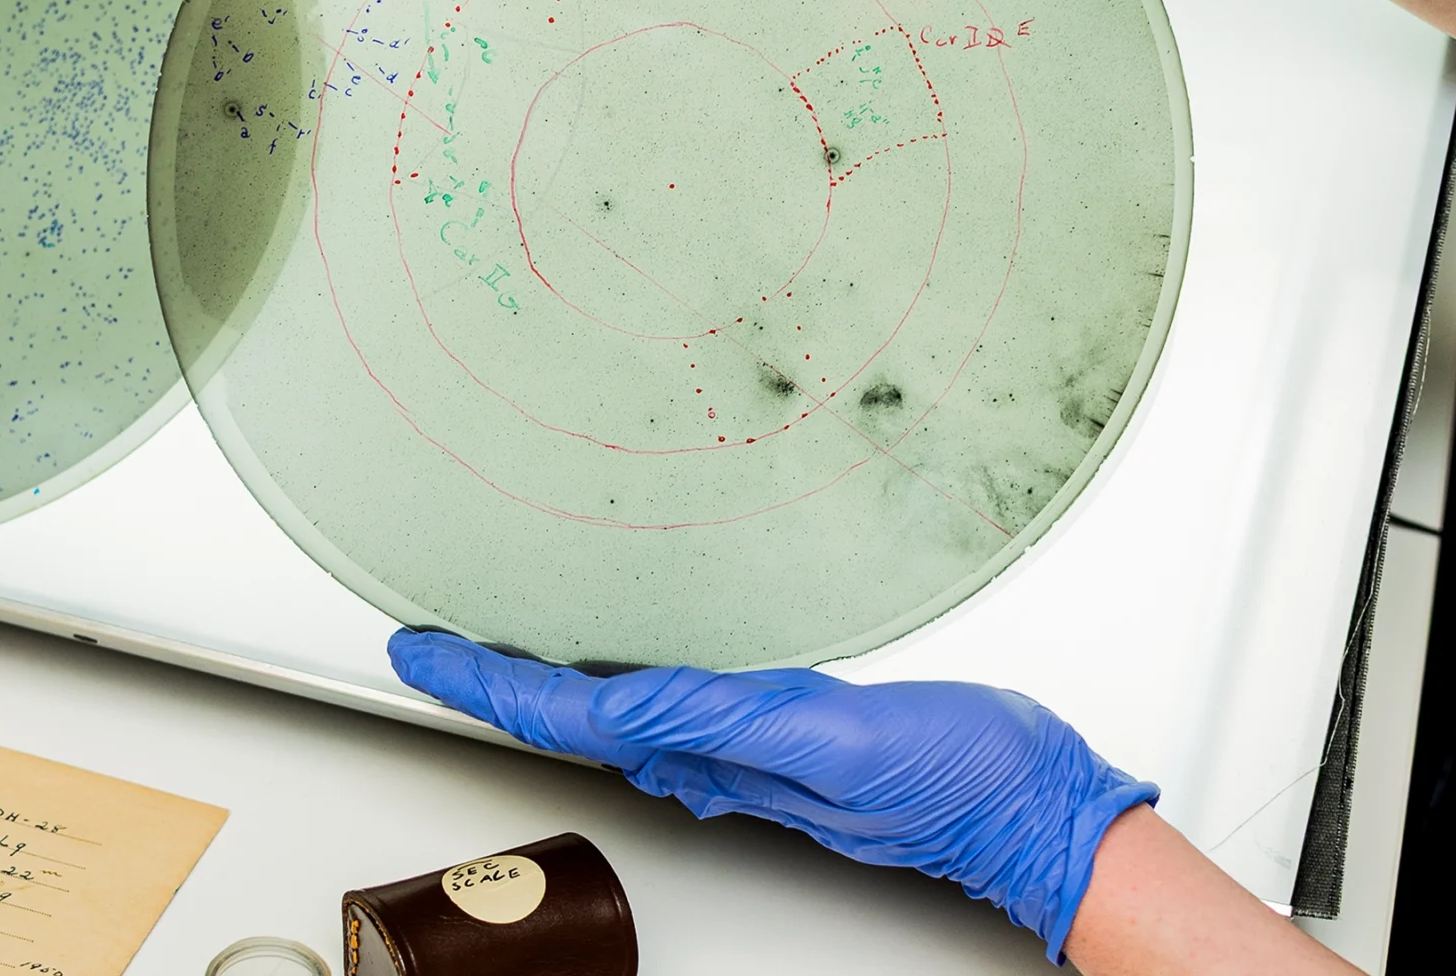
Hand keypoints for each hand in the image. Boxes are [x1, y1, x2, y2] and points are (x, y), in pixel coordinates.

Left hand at [389, 630, 1155, 962]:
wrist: (1039, 811)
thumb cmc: (963, 775)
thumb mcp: (843, 740)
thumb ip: (736, 725)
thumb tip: (633, 705)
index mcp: (720, 749)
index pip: (571, 716)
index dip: (485, 684)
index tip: (416, 652)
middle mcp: (719, 755)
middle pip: (571, 718)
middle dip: (491, 683)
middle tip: (425, 644)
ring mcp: (749, 751)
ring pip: (613, 717)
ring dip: (543, 684)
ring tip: (486, 648)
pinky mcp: (785, 734)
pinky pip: (673, 709)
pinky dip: (616, 684)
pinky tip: (615, 669)